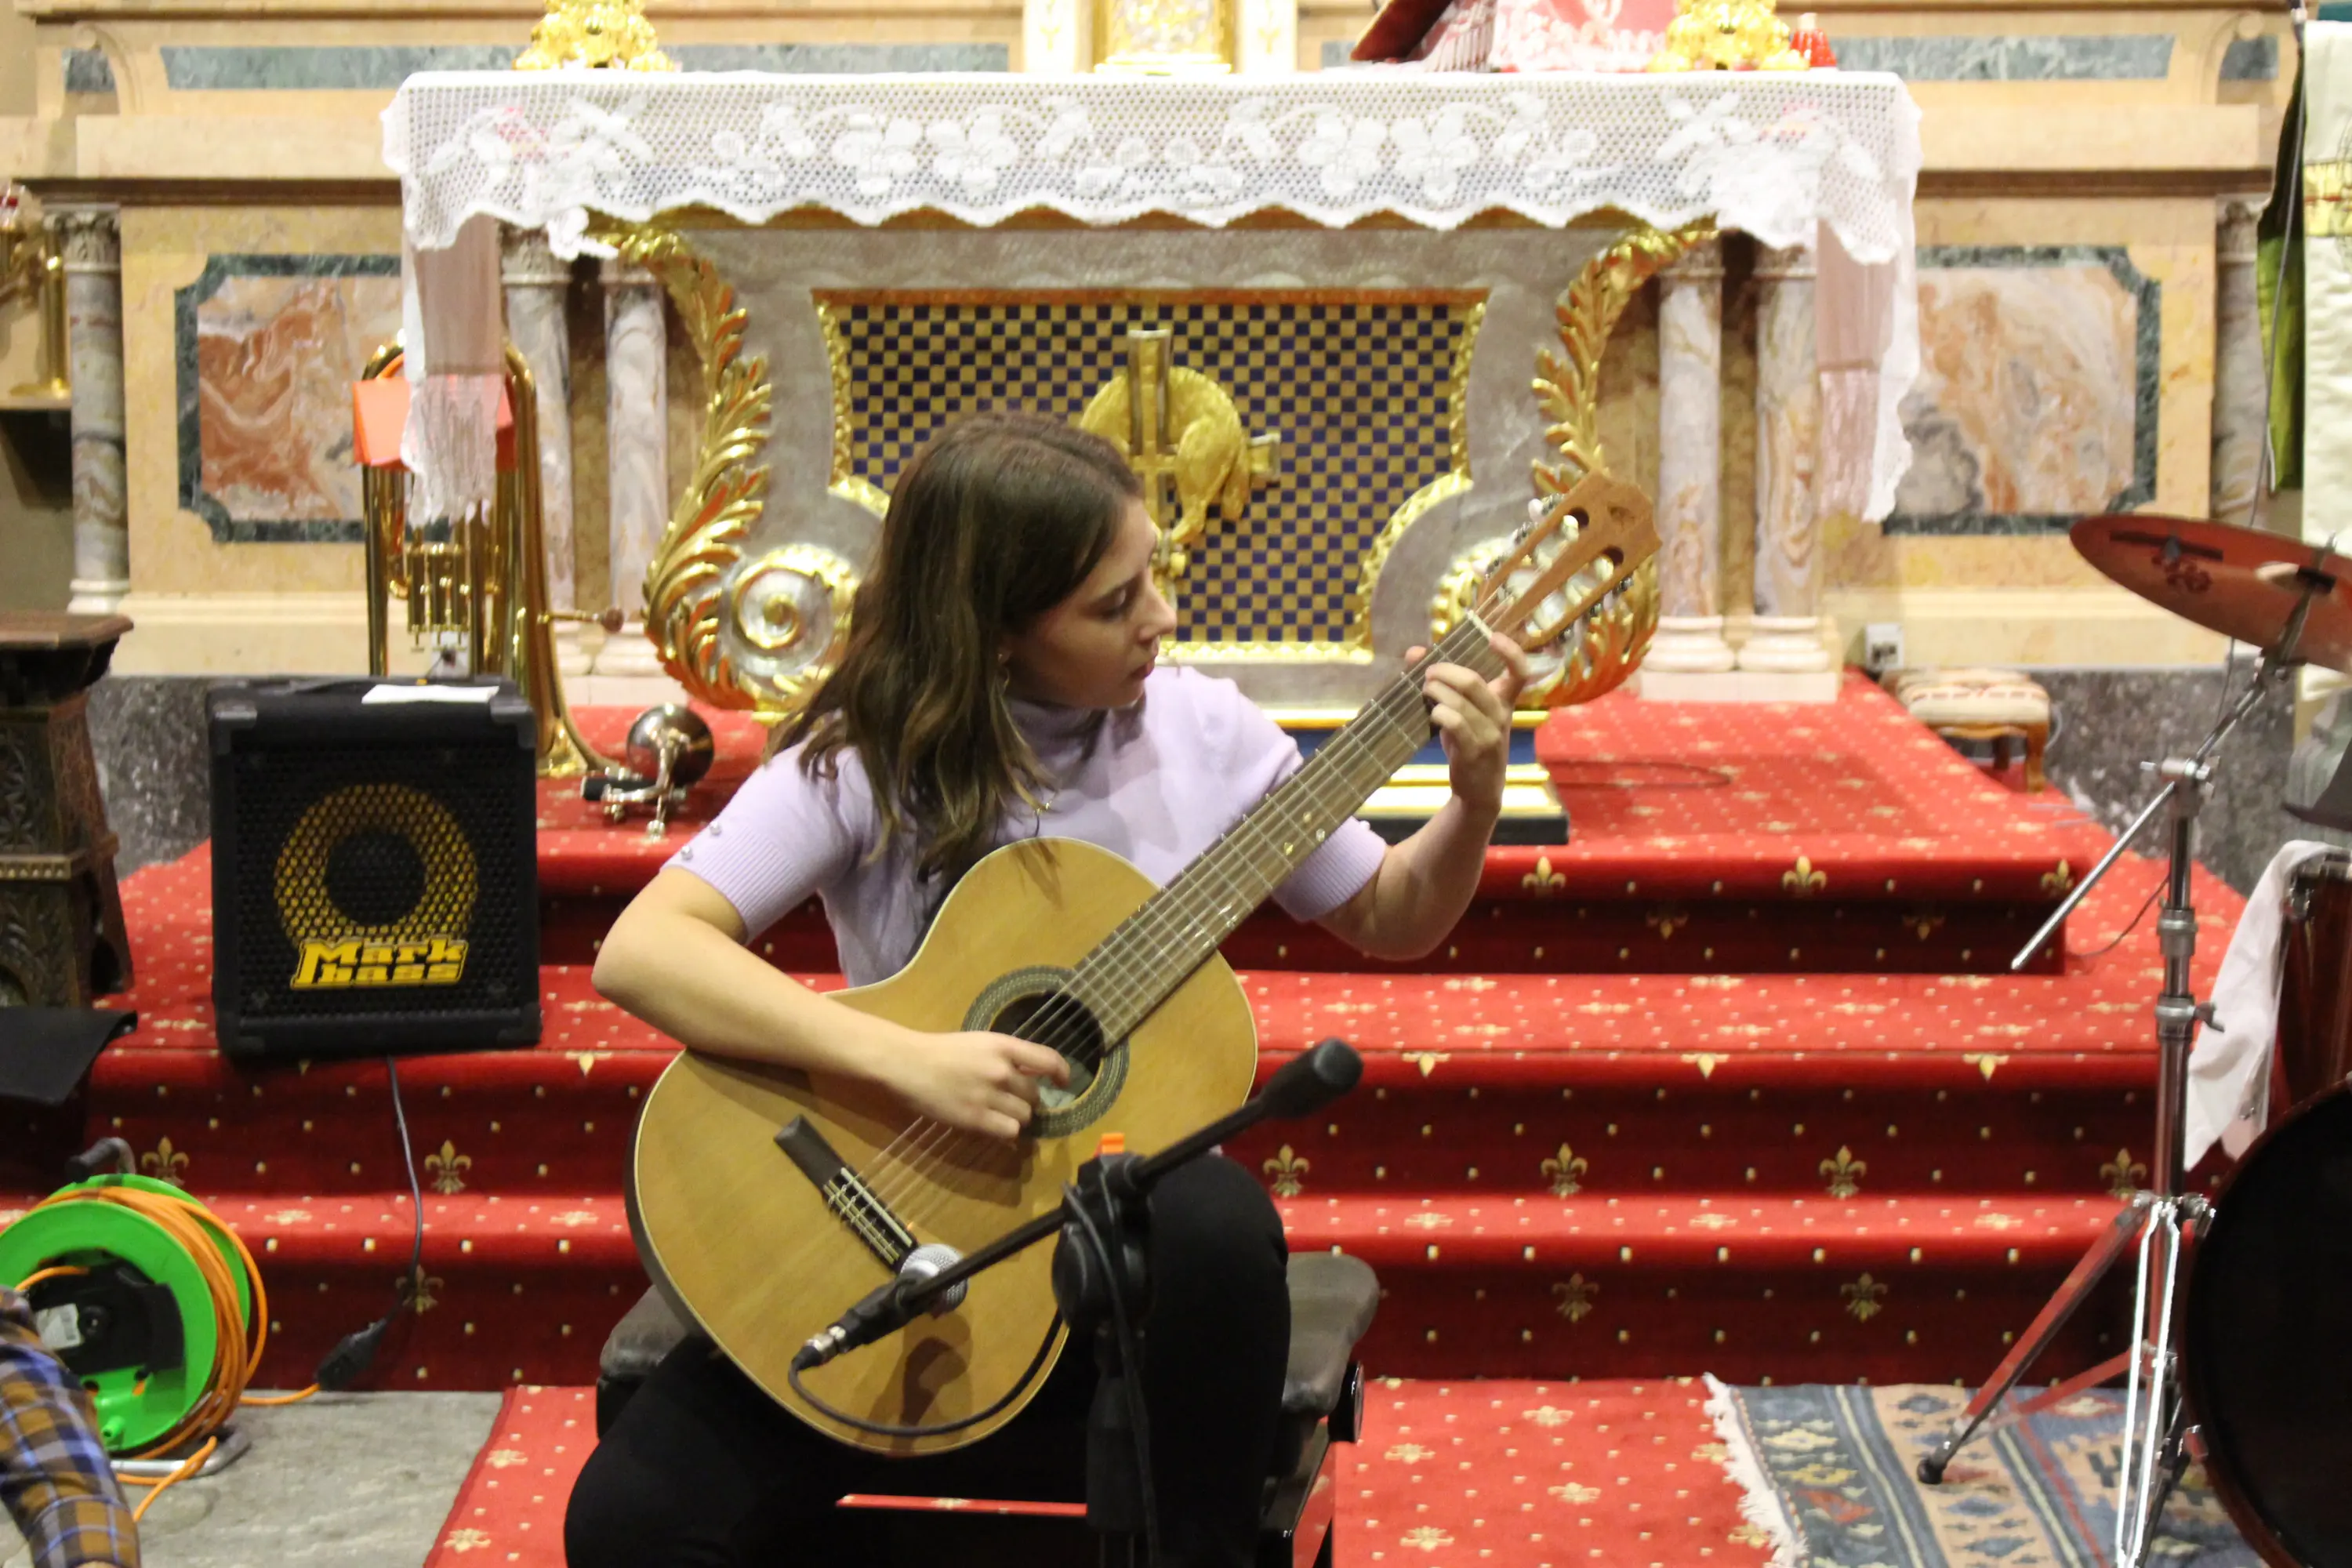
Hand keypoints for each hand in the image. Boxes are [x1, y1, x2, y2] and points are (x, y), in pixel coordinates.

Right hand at [881, 1029, 1072, 1139]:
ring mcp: (989, 1095)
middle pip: (1035, 1095)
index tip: (1064, 1083)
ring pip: (1025, 1116)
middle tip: (1010, 1101)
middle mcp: (1002, 1070)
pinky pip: (1010, 1132)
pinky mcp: (976, 1118)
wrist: (908, 1064)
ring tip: (998, 1114)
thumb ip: (1006, 1057)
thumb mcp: (979, 1043)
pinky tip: (994, 1127)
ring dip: (1016, 1118)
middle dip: (1027, 1100)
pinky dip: (1006, 1132)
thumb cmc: (941, 1051)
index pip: (1048, 1060)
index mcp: (1003, 1046)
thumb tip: (1032, 1073)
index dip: (1062, 1073)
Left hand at [1406, 633, 1528, 819]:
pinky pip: (1456, 724)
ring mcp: (1491, 734)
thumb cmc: (1471, 742)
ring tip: (1424, 690)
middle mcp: (1502, 714)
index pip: (1520, 672)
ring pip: (1461, 702)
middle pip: (1475, 682)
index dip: (1511, 652)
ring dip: (1436, 692)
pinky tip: (1433, 714)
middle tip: (1428, 672)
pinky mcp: (1475, 751)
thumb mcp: (1462, 710)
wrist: (1480, 788)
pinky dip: (1440, 713)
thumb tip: (1414, 652)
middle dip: (1446, 671)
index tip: (1493, 637)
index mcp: (1504, 700)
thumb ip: (1443, 681)